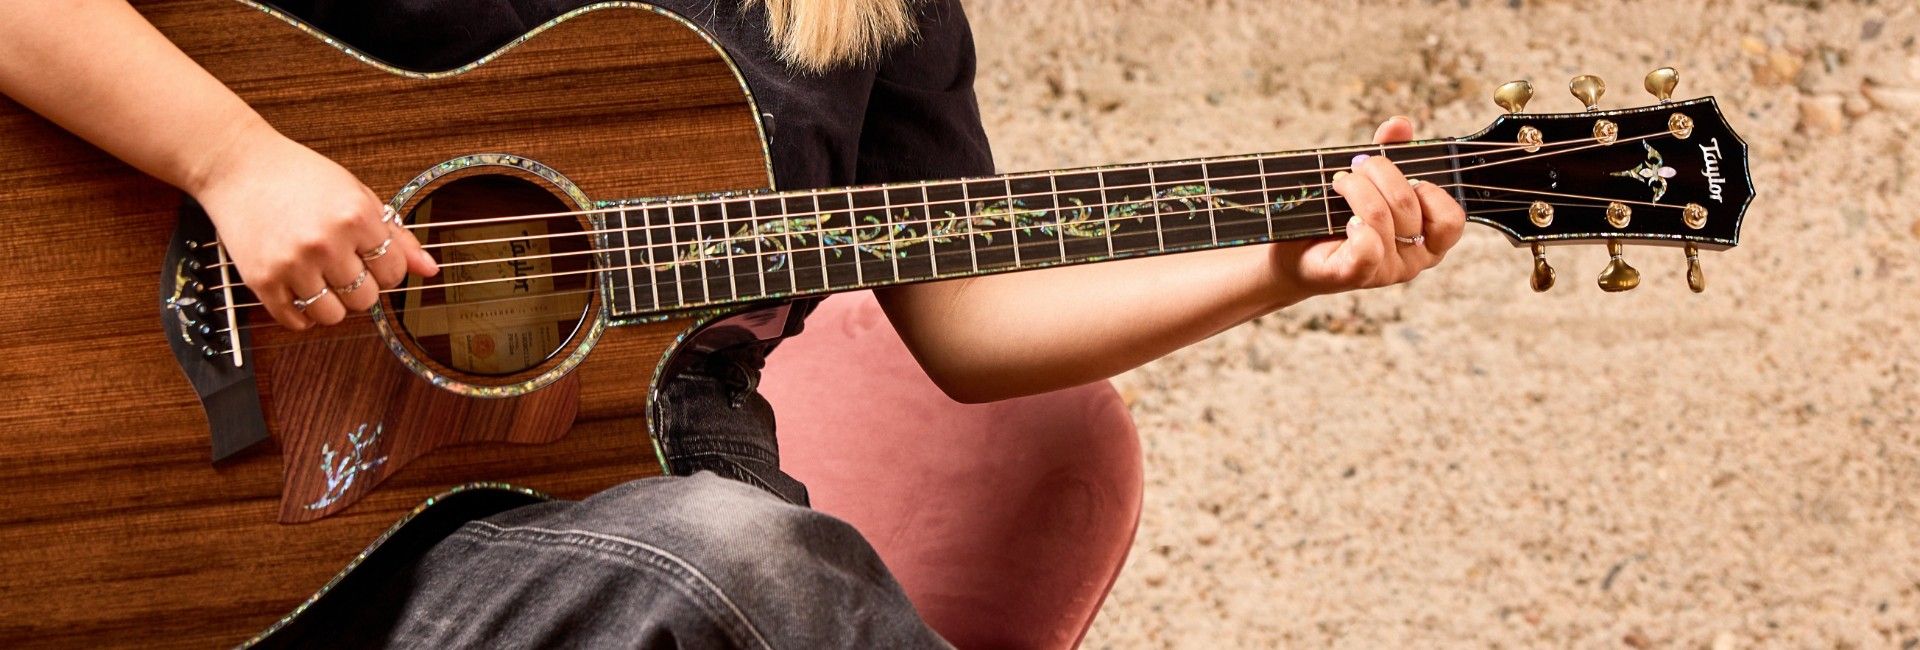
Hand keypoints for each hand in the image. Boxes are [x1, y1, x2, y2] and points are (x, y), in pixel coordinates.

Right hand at [189, 121, 436, 329]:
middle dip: (360, 288)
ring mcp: (292, 263)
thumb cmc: (300, 176)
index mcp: (356, 216)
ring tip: (321, 279)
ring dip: (332, 304)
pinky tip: (300, 290)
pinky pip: (295, 321)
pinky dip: (302, 314)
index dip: (386, 270)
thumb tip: (430, 269)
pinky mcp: (261, 280)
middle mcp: (326, 242)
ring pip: (333, 316)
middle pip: (366, 299)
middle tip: (343, 267)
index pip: (394, 273)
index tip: (371, 259)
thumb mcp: (357, 194)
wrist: (237, 165)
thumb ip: (396, 235)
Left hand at [1268, 116, 1465, 299]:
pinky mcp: (1356, 276)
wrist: (1296, 252)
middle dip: (1379, 172)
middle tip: (1356, 164)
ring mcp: (1386, 271)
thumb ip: (1391, 154)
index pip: (1451, 218)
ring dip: (1356, 188)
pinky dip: (1357, 226)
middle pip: (1408, 204)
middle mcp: (1413, 260)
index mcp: (1428, 240)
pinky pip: (1368, 247)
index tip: (1406, 177)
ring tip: (1339, 182)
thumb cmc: (1339, 216)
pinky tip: (1345, 219)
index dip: (1430, 191)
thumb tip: (1399, 125)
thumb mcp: (1370, 181)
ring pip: (1382, 217)